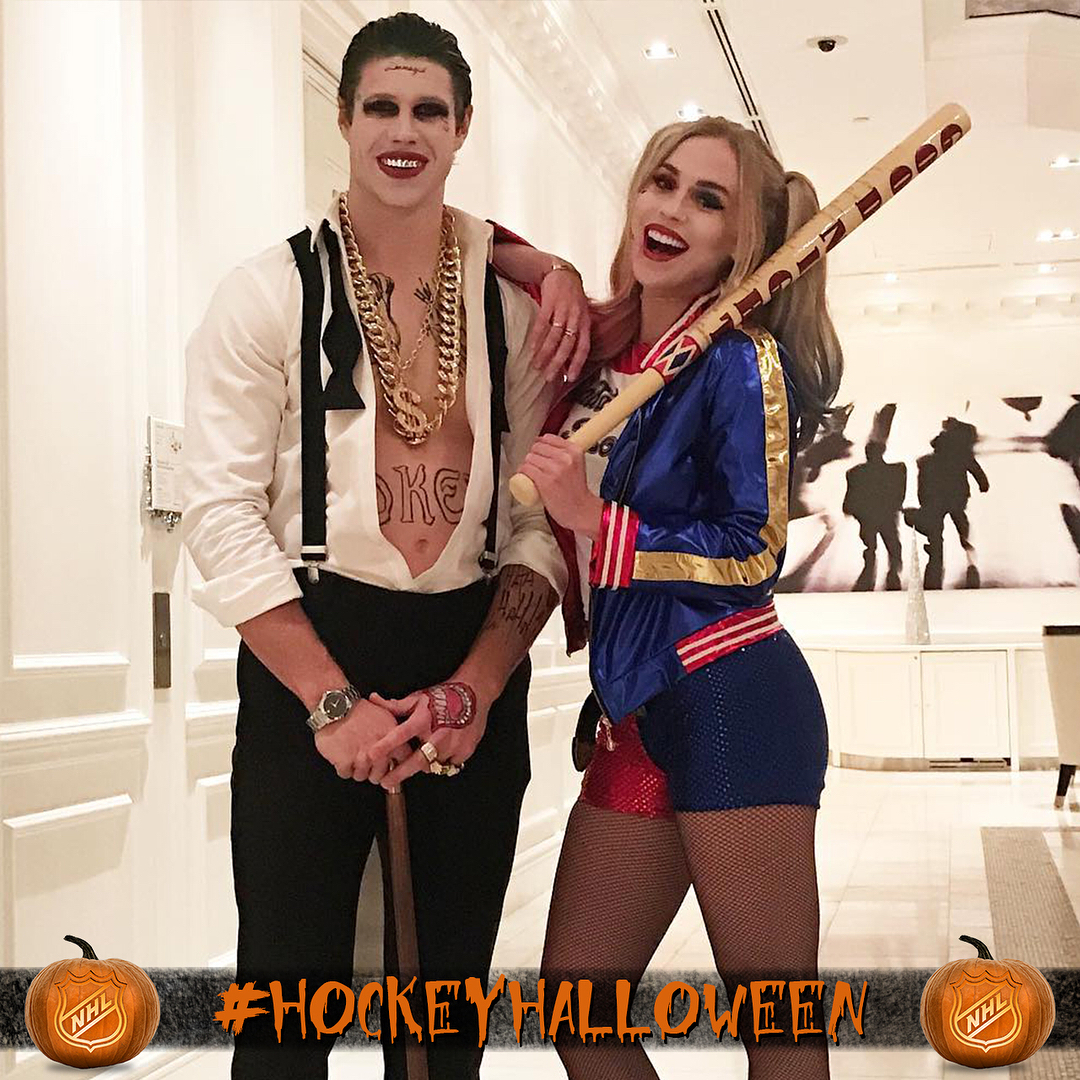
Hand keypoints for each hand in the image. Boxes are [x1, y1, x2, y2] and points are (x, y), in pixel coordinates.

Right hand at [313, 699, 398, 781]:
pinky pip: (345, 774)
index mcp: (391, 736)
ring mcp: (362, 757)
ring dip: (356, 769)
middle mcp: (379, 749)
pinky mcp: (345, 762)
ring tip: (351, 753)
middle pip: (380, 775)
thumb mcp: (383, 715)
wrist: (334, 706)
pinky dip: (342, 767)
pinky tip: (341, 753)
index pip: (403, 758)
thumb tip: (398, 745)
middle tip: (366, 762)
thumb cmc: (356, 710)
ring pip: (361, 776)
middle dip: (372, 772)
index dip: (397, 764)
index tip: (390, 766)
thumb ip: (394, 732)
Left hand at [366, 686, 490, 787]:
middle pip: (415, 761)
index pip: (400, 735)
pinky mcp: (464, 751)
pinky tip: (444, 749)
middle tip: (385, 782)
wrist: (474, 693)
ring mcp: (452, 745)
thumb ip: (395, 705)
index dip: (385, 746)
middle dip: (399, 774)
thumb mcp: (418, 698)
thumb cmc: (443, 695)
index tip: (372, 755)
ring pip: (433, 764)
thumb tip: (374, 699)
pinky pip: (449, 764)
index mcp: (423, 720)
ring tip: (425, 754)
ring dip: (426, 764)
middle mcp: (437, 734)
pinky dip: (444, 760)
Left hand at [517, 434, 603, 537]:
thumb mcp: (577, 466)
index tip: (538, 452)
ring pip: (529, 458)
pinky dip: (522, 472)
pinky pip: (526, 469)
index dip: (540, 445)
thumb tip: (548, 448)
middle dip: (533, 456)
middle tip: (534, 465)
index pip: (548, 438)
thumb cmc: (577, 492)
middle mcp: (565, 458)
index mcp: (574, 451)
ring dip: (526, 465)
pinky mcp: (545, 480)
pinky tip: (525, 476)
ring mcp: (554, 469)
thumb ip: (566, 455)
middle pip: (537, 447)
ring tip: (531, 473)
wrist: (580, 510)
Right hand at [526, 268, 590, 383]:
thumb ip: (575, 336)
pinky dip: (538, 336)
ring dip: (545, 353)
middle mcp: (576, 318)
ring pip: (555, 336)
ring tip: (537, 365)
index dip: (577, 364)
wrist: (564, 273)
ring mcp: (564, 310)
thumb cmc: (572, 299)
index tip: (569, 378)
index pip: (583, 347)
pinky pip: (543, 323)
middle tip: (548, 377)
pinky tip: (533, 348)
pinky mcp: (550, 302)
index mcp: (585, 323)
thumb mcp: (579, 316)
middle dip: (557, 363)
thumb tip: (567, 361)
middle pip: (568, 345)